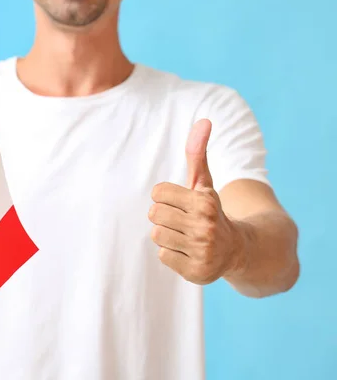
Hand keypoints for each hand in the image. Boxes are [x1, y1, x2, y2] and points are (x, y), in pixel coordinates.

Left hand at [148, 119, 244, 284]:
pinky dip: (172, 254)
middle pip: (154, 214)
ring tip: (186, 237)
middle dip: (164, 216)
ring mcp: (202, 251)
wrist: (238, 250)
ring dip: (167, 235)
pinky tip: (189, 252)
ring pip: (157, 235)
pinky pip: (162, 256)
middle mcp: (206, 226)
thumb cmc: (211, 211)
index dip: (166, 197)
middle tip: (183, 221)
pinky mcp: (196, 272)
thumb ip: (198, 153)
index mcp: (205, 201)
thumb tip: (204, 120)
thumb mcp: (205, 182)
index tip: (182, 203)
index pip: (157, 193)